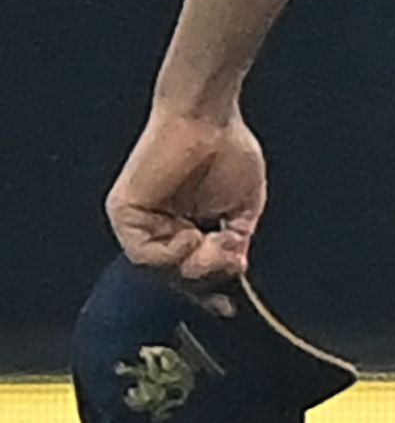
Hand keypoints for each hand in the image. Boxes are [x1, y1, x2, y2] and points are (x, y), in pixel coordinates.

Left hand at [108, 107, 266, 281]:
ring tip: (214, 244)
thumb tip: (233, 270)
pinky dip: (169, 254)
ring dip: (192, 265)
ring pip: (159, 269)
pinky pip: (142, 252)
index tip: (227, 305)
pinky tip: (190, 237)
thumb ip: (234, 242)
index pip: (190, 269)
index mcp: (183, 225)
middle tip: (231, 260)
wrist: (209, 116)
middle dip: (207, 276)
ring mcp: (139, 221)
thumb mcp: (243, 207)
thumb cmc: (228, 149)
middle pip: (176, 274)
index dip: (209, 290)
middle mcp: (158, 226)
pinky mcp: (124, 213)